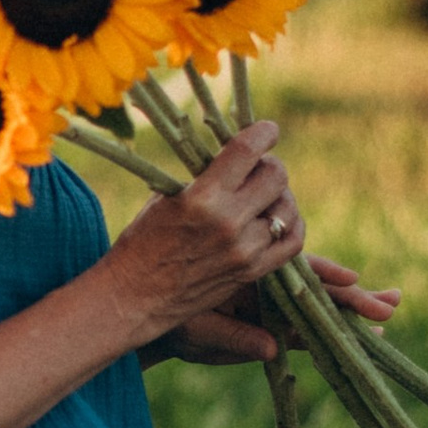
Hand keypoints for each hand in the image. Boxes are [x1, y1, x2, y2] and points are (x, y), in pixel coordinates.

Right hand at [104, 122, 307, 356]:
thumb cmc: (141, 242)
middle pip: (275, 176)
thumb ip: (204, 178)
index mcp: (201, 197)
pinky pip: (293, 242)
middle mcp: (228, 222)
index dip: (264, 133)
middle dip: (269, 164)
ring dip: (280, 195)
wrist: (134, 296)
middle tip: (259, 167)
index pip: (247, 151)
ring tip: (265, 195)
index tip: (267, 130)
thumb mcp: (165, 198)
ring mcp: (244, 250)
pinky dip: (291, 225)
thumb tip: (237, 158)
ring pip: (287, 208)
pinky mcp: (251, 272)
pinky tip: (278, 220)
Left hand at [157, 254, 404, 367]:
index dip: (328, 274)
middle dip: (355, 297)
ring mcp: (269, 308)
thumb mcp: (200, 326)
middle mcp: (266, 288)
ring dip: (352, 310)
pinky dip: (333, 333)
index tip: (353, 278)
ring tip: (388, 315)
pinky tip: (364, 336)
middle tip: (393, 302)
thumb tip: (271, 350)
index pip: (298, 270)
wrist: (145, 315)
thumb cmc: (167, 315)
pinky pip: (306, 330)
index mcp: (252, 272)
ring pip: (318, 307)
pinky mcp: (267, 328)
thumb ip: (235, 337)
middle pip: (318, 289)